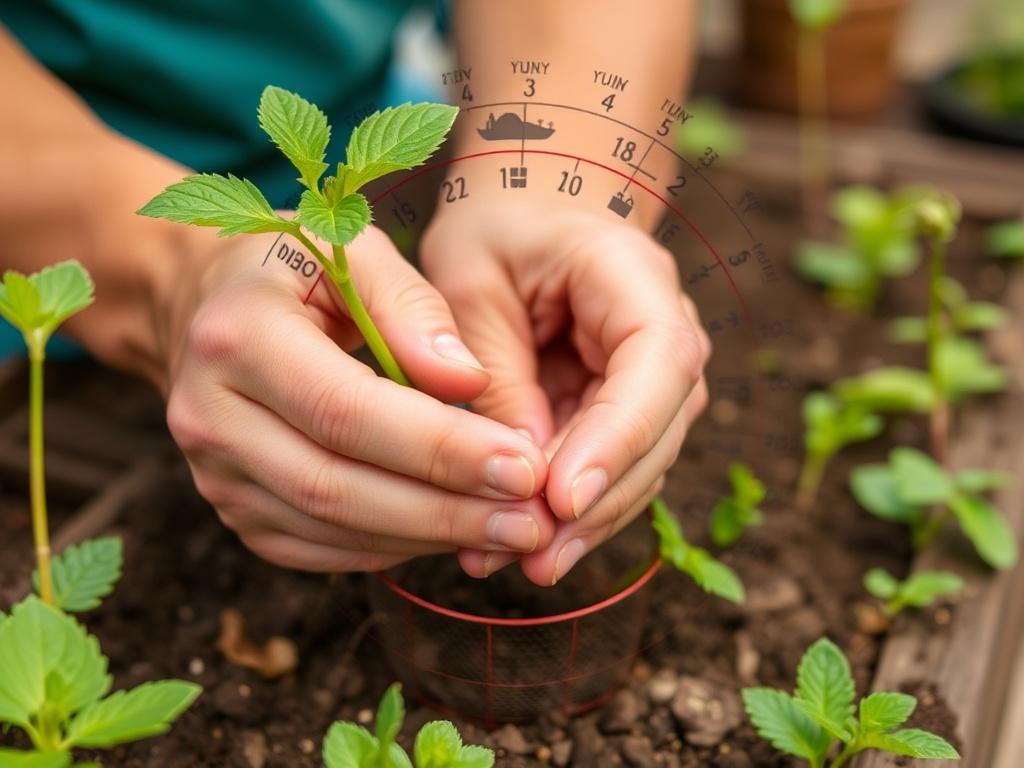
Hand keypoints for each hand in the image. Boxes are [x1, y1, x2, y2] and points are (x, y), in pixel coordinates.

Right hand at [161, 225, 555, 570]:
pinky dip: (394, 548)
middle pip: (337, 486)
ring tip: (509, 531)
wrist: (208, 308)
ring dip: (428, 539)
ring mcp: (215, 475)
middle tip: (529, 520)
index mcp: (237, 336)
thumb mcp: (352, 250)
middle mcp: (209, 416)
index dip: (440, 448)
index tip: (524, 465)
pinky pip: (321, 548)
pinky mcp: (236, 511)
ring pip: (332, 529)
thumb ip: (413, 308)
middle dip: (446, 511)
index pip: (347, 410)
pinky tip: (453, 532)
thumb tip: (470, 383)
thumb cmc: (296, 271)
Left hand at [421, 198, 709, 585]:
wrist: (526, 218)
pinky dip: (568, 513)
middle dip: (596, 502)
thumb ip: (495, 369)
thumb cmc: (494, 233)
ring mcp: (652, 378)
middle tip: (530, 557)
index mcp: (633, 277)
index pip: (657, 364)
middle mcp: (665, 332)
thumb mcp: (469, 281)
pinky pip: (608, 470)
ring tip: (510, 564)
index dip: (618, 438)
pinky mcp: (625, 411)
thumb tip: (518, 471)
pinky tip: (517, 548)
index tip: (562, 499)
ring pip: (640, 466)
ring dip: (582, 523)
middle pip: (658, 431)